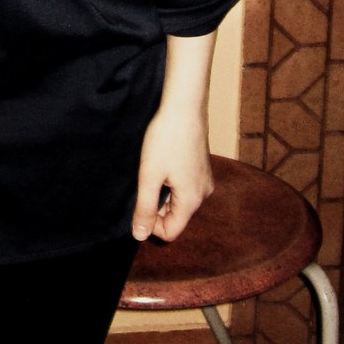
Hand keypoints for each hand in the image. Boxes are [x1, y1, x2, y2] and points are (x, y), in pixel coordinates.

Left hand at [131, 107, 214, 242]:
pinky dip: (171, 184)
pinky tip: (163, 164)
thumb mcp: (150, 177)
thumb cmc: (166, 140)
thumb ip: (145, 209)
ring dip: (163, 195)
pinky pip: (185, 188)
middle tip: (142, 186)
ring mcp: (205, 180)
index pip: (171, 232)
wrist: (184, 107)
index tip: (139, 204)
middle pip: (176, 217)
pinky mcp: (202, 168)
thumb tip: (140, 236)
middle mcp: (203, 194)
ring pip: (180, 202)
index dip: (151, 225)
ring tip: (152, 172)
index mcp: (191, 200)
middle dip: (157, 209)